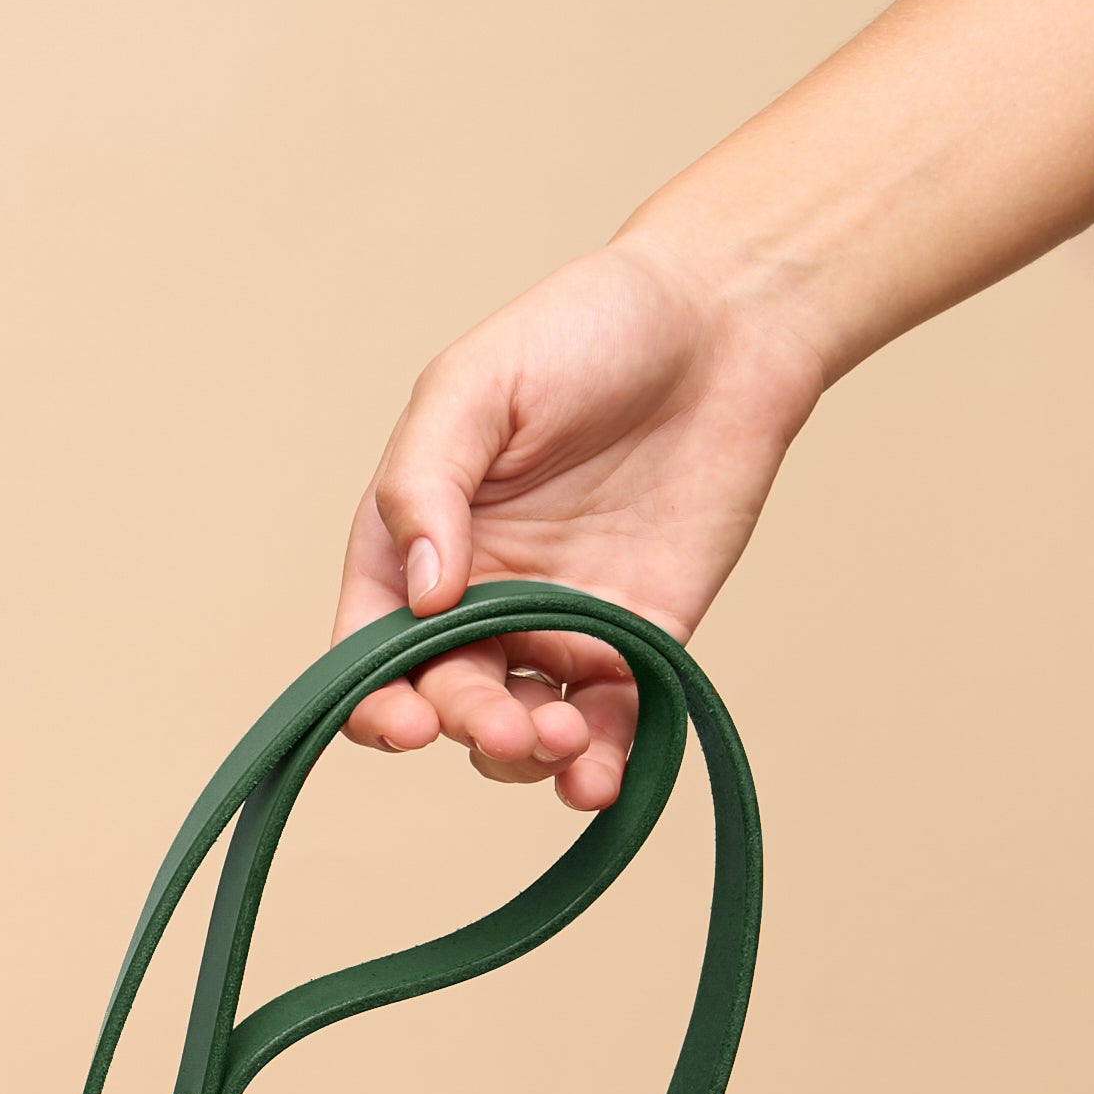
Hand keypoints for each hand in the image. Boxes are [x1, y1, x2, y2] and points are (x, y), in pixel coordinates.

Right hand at [334, 243, 822, 809]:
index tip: (406, 721)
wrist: (725, 319)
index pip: (369, 644)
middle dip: (466, 726)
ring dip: (525, 758)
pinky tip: (600, 775)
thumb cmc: (584, 328)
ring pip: (520, 729)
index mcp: (417, 537)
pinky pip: (612, 723)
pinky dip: (601, 763)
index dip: (372, 698)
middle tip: (510, 728)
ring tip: (561, 743)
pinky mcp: (642, 637)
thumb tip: (420, 597)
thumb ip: (425, 483)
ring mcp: (561, 624)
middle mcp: (480, 593)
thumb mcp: (474, 385)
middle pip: (445, 695)